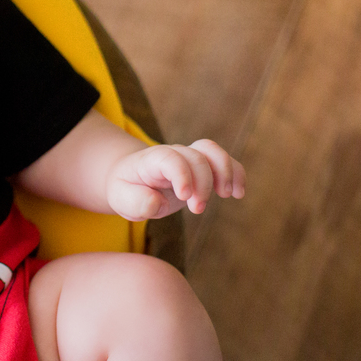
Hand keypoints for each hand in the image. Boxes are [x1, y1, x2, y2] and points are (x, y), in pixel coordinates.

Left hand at [106, 140, 245, 220]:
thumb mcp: (121, 199)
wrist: (131, 179)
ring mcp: (189, 157)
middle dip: (202, 184)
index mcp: (150, 160)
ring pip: (212, 151)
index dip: (182, 174)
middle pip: (195, 157)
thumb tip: (157, 203)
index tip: (185, 197)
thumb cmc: (126, 190)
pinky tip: (238, 194)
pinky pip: (224, 160)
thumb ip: (137, 202)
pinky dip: (236, 173)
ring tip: (226, 195)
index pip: (169, 157)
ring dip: (225, 172)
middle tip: (197, 209)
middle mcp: (172, 154)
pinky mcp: (202, 167)